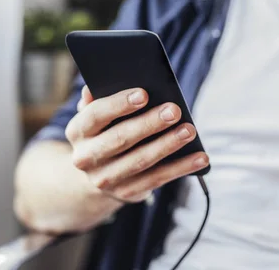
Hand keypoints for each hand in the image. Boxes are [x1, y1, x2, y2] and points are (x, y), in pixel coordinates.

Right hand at [66, 86, 208, 203]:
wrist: (95, 175)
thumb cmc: (104, 132)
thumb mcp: (96, 116)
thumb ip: (98, 99)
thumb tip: (94, 85)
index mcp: (78, 131)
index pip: (95, 115)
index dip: (119, 104)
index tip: (144, 93)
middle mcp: (86, 158)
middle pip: (120, 139)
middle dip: (149, 124)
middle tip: (174, 110)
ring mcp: (106, 179)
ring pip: (141, 160)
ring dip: (168, 145)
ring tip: (189, 130)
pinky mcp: (127, 192)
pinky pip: (158, 178)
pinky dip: (181, 168)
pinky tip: (201, 157)